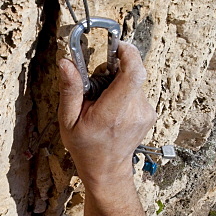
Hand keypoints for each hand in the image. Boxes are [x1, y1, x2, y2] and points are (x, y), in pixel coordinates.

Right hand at [58, 42, 155, 184]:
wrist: (107, 169)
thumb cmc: (86, 146)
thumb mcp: (68, 121)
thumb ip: (69, 90)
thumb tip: (66, 63)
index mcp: (113, 113)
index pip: (133, 74)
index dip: (128, 53)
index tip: (117, 45)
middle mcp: (134, 112)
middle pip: (131, 73)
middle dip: (113, 70)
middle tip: (97, 85)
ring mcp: (145, 113)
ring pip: (134, 81)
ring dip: (118, 83)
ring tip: (104, 102)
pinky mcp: (150, 112)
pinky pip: (137, 90)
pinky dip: (124, 92)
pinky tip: (114, 109)